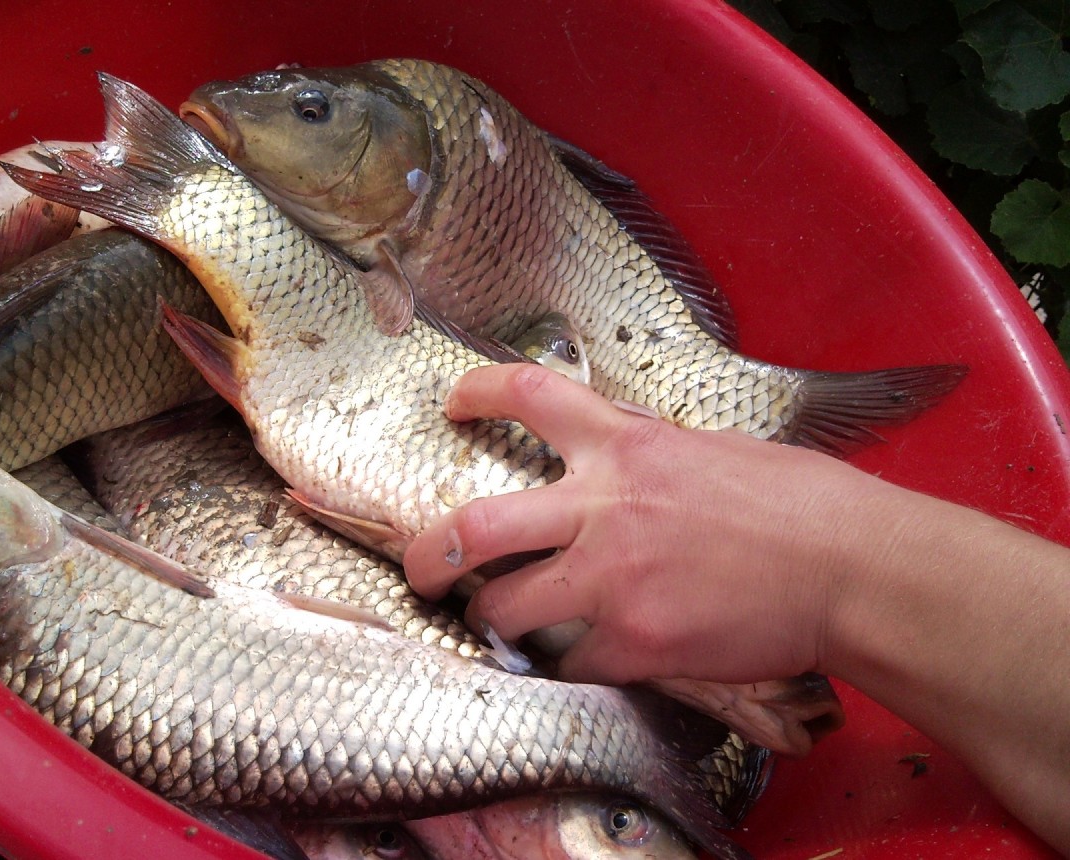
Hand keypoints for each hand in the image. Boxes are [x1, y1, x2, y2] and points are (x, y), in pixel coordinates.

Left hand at [404, 363, 883, 685]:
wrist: (852, 567)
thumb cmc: (800, 506)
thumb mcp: (712, 453)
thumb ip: (647, 460)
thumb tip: (619, 471)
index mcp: (627, 447)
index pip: (532, 394)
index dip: (479, 392)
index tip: (453, 402)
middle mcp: (603, 506)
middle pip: (476, 524)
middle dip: (430, 552)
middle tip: (421, 566)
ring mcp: (611, 579)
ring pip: (505, 608)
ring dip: (495, 621)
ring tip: (503, 627)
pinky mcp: (634, 643)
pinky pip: (570, 665)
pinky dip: (571, 668)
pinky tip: (588, 662)